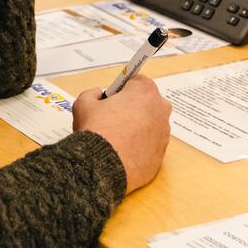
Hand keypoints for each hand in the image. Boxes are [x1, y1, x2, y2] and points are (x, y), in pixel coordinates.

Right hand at [72, 75, 171, 194]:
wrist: (103, 166)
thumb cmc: (97, 132)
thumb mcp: (83, 104)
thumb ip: (92, 94)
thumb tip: (97, 95)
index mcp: (145, 91)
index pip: (136, 81)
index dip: (121, 90)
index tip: (112, 98)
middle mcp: (160, 109)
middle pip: (145, 102)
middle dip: (132, 108)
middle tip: (112, 118)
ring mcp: (163, 133)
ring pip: (149, 124)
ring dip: (137, 127)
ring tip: (117, 137)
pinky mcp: (162, 153)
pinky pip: (150, 144)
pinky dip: (140, 146)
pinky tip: (123, 151)